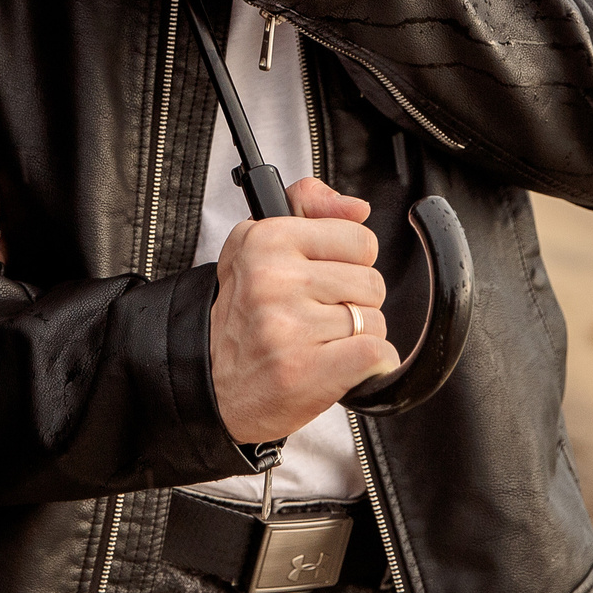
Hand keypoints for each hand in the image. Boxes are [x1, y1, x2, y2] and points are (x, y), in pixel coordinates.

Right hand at [210, 177, 397, 442]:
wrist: (214, 385)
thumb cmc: (245, 315)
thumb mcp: (257, 244)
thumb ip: (308, 207)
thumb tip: (358, 208)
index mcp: (265, 241)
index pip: (358, 239)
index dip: (349, 263)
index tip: (322, 278)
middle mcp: (273, 280)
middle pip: (371, 282)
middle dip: (354, 303)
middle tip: (317, 316)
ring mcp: (289, 327)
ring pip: (375, 321)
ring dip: (358, 337)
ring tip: (320, 342)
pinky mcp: (306, 370)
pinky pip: (378, 354)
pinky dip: (372, 365)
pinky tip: (340, 366)